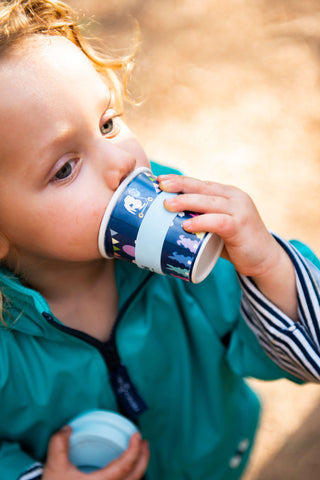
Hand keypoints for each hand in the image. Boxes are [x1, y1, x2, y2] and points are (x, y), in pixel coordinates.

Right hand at [42, 426, 149, 479]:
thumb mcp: (54, 468)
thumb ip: (59, 444)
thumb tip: (68, 429)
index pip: (126, 466)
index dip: (135, 449)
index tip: (138, 435)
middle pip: (137, 477)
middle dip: (144, 458)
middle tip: (144, 442)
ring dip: (139, 469)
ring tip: (139, 455)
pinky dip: (131, 479)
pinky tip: (127, 472)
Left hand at [158, 174, 278, 276]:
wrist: (265, 259)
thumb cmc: (237, 243)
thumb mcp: (219, 226)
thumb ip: (203, 218)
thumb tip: (170, 220)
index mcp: (228, 194)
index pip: (201, 184)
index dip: (181, 180)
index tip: (160, 180)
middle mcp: (235, 197)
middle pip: (202, 188)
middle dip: (180, 184)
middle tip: (161, 185)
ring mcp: (239, 210)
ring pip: (208, 202)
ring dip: (186, 201)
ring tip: (167, 205)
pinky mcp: (241, 225)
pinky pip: (218, 221)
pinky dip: (201, 222)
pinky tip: (186, 225)